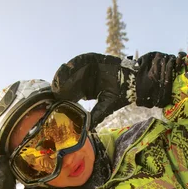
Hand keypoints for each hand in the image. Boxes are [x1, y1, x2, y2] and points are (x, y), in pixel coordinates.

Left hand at [51, 52, 178, 127]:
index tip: (57, 99)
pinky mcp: (93, 59)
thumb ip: (97, 115)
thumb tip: (88, 129)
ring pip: (72, 70)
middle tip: (54, 90)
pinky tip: (66, 68)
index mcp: (86, 90)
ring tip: (57, 80)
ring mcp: (88, 68)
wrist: (133, 82)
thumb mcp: (106, 106)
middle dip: (61, 84)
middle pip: (69, 80)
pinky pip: (81, 59)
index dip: (63, 95)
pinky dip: (73, 63)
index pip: (71, 93)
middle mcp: (84, 79)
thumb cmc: (120, 94)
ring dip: (64, 74)